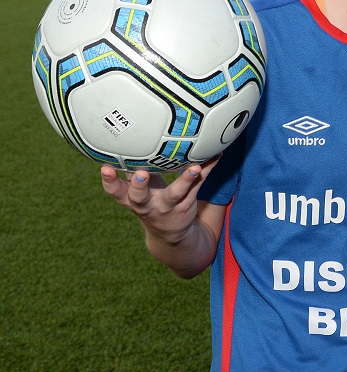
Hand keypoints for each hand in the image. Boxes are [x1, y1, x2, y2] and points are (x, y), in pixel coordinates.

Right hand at [101, 160, 216, 243]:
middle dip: (139, 185)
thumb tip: (128, 138)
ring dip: (185, 179)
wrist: (170, 233)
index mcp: (131, 200)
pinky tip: (216, 156)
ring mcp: (168, 206)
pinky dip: (207, 169)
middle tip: (140, 173)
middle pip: (140, 197)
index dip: (109, 181)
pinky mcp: (187, 204)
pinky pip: (198, 185)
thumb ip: (132, 169)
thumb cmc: (150, 200)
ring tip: (194, 167)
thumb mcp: (137, 190)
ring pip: (176, 193)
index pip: (116, 191)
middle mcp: (148, 205)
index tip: (105, 169)